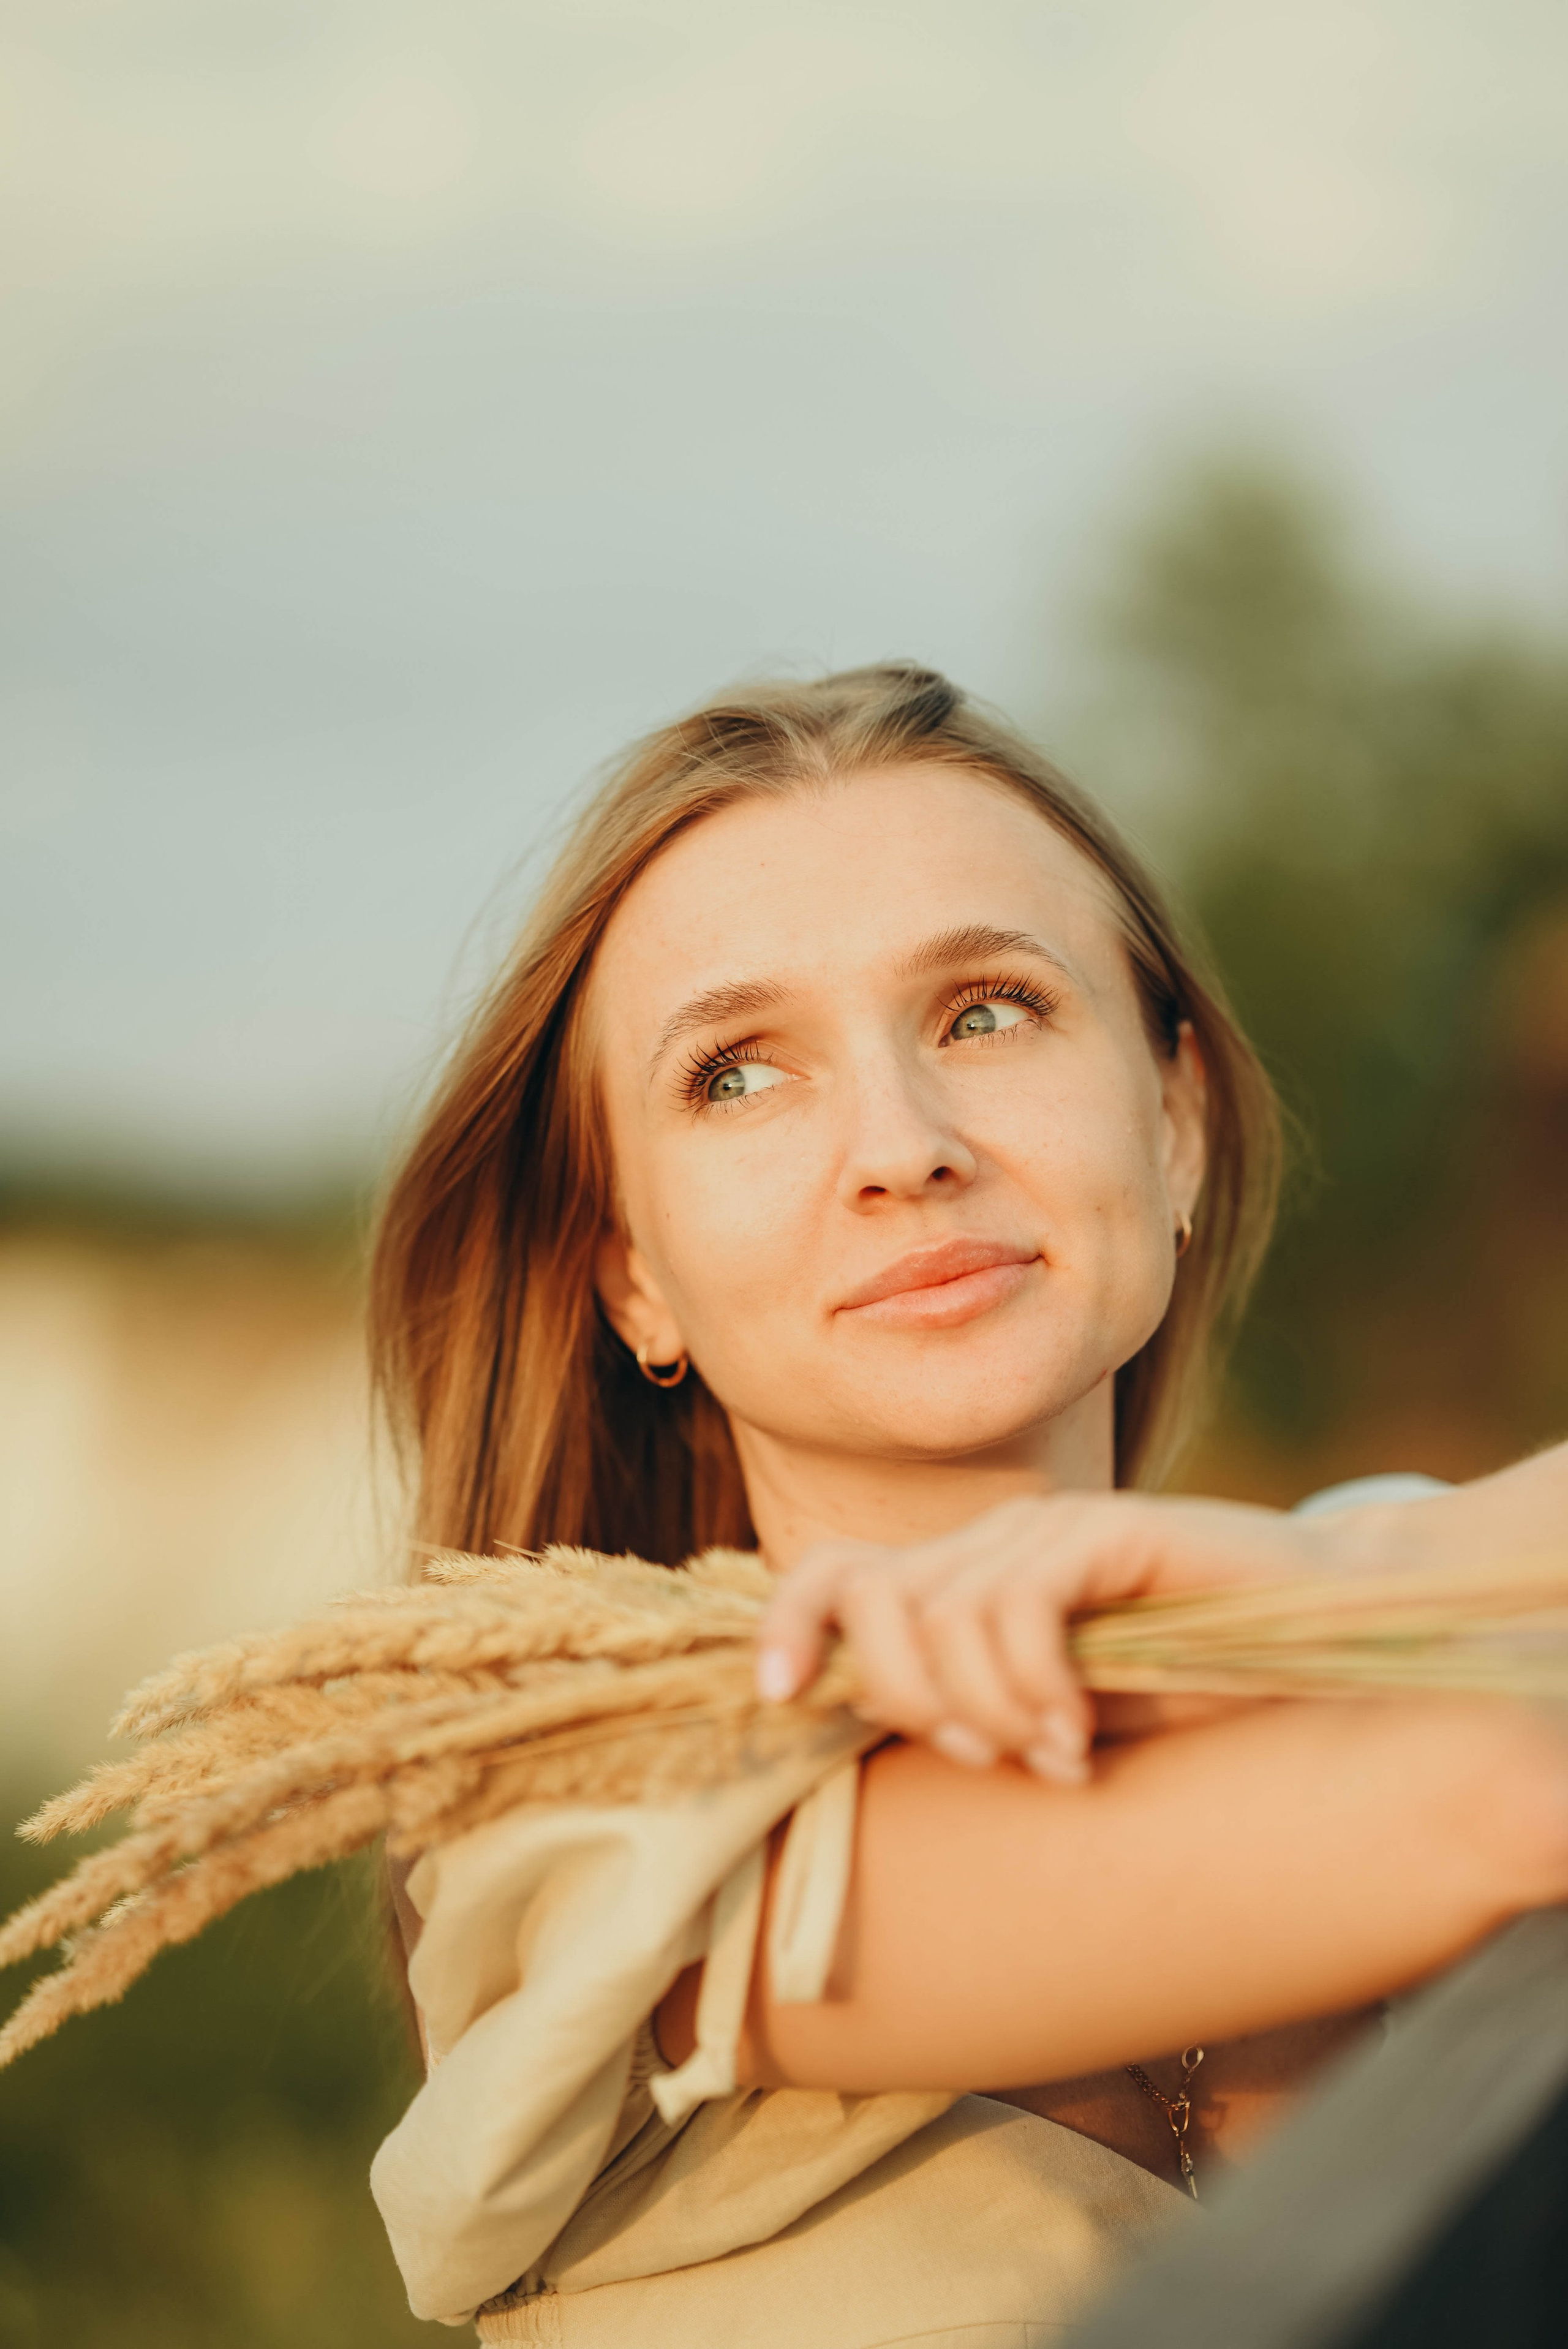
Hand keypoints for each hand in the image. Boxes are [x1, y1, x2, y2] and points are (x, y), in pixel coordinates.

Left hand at [756, 1491, 1335, 1781]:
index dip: (789, 1621)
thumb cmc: (1189, 1680)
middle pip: (878, 1605)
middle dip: (913, 1701)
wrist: (1315, 1627)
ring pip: (945, 1617)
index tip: (776, 1695)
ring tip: (1058, 1753)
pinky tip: (1081, 1739)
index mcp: (969, 1576)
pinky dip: (1037, 1688)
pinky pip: (1021, 1607)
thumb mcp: (1062, 1712)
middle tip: (992, 1757)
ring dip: (990, 1711)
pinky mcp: (1110, 1530)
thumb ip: (982, 1711)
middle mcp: (995, 1539)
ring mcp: (1051, 1528)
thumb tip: (887, 1734)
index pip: (839, 1571)